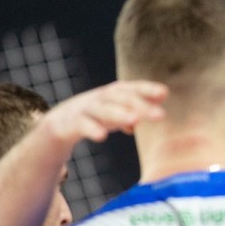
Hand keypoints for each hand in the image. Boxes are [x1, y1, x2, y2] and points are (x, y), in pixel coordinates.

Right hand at [42, 80, 166, 144]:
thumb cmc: (98, 116)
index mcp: (112, 94)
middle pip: (121, 99)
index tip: (164, 93)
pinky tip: (102, 136)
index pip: (131, 88)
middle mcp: (100, 98)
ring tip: (135, 120)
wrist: (60, 123)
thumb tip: (163, 98)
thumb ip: (139, 105)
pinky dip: (91, 129)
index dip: (147, 89)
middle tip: (160, 115)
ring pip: (103, 110)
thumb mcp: (119, 110)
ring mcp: (85, 110)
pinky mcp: (71, 123)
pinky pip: (81, 126)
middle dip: (141, 105)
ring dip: (119, 113)